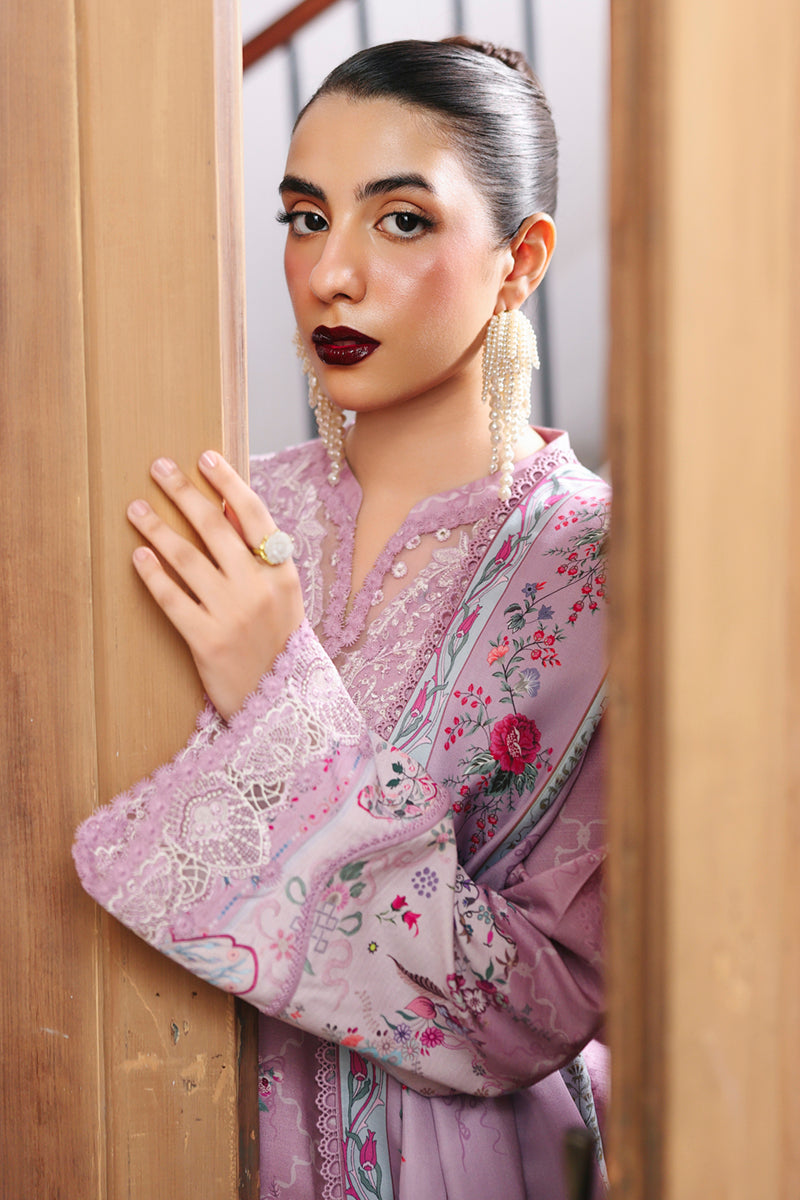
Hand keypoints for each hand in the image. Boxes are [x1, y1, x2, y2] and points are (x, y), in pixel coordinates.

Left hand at [127, 452, 304, 720]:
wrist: (283, 707)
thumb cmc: (279, 647)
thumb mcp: (283, 599)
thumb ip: (260, 557)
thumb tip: (228, 508)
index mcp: (283, 573)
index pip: (254, 515)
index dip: (228, 482)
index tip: (203, 457)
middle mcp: (259, 588)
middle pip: (215, 528)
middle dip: (183, 493)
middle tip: (158, 468)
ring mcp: (233, 615)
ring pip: (188, 559)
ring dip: (157, 528)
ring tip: (135, 509)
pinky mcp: (208, 642)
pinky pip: (173, 599)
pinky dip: (154, 575)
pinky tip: (138, 555)